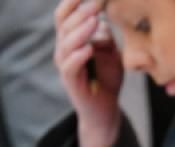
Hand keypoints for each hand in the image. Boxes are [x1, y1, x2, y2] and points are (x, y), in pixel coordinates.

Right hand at [54, 0, 124, 146]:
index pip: (66, 16)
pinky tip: (88, 49)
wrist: (105, 108)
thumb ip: (105, 38)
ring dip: (80, 32)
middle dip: (80, 13)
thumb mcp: (111, 54)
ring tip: (93, 21)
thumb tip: (101, 22)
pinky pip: (70, 67)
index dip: (73, 2)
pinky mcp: (71, 82)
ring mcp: (65, 65)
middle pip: (65, 26)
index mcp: (71, 39)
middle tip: (95, 4)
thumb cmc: (107, 77)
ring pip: (66, 44)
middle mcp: (64, 49)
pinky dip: (78, 57)